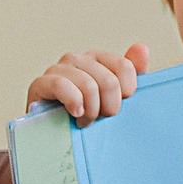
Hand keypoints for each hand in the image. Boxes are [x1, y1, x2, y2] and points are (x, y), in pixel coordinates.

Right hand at [27, 43, 149, 124]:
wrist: (52, 134)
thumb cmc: (86, 115)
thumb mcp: (113, 98)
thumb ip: (131, 74)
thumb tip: (142, 48)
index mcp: (98, 59)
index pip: (124, 66)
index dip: (126, 93)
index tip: (117, 107)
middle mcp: (77, 59)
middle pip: (109, 81)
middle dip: (108, 107)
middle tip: (100, 119)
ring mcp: (57, 69)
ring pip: (88, 86)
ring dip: (91, 111)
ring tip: (85, 121)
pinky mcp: (40, 83)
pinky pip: (62, 86)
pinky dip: (73, 102)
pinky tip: (75, 114)